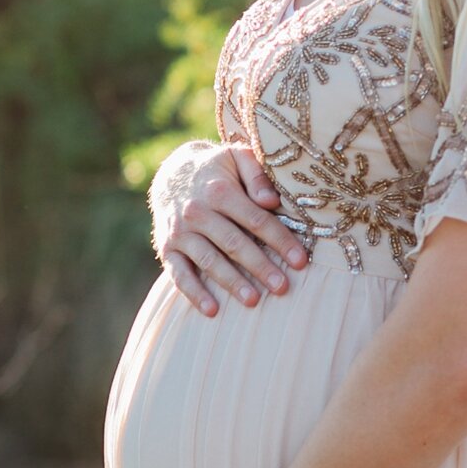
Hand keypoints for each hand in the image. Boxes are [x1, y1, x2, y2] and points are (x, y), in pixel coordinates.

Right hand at [148, 141, 309, 314]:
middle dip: (260, 266)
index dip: (280, 241)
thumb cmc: (217, 169)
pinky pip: (178, 274)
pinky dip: (194, 293)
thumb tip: (271, 201)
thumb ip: (257, 175)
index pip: (255, 219)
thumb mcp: (237, 157)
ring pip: (209, 261)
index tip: (300, 261)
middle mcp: (197, 212)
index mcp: (220, 191)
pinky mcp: (166, 249)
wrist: (171, 174)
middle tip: (282, 287)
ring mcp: (180, 232)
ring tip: (254, 301)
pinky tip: (212, 310)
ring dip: (231, 282)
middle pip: (234, 243)